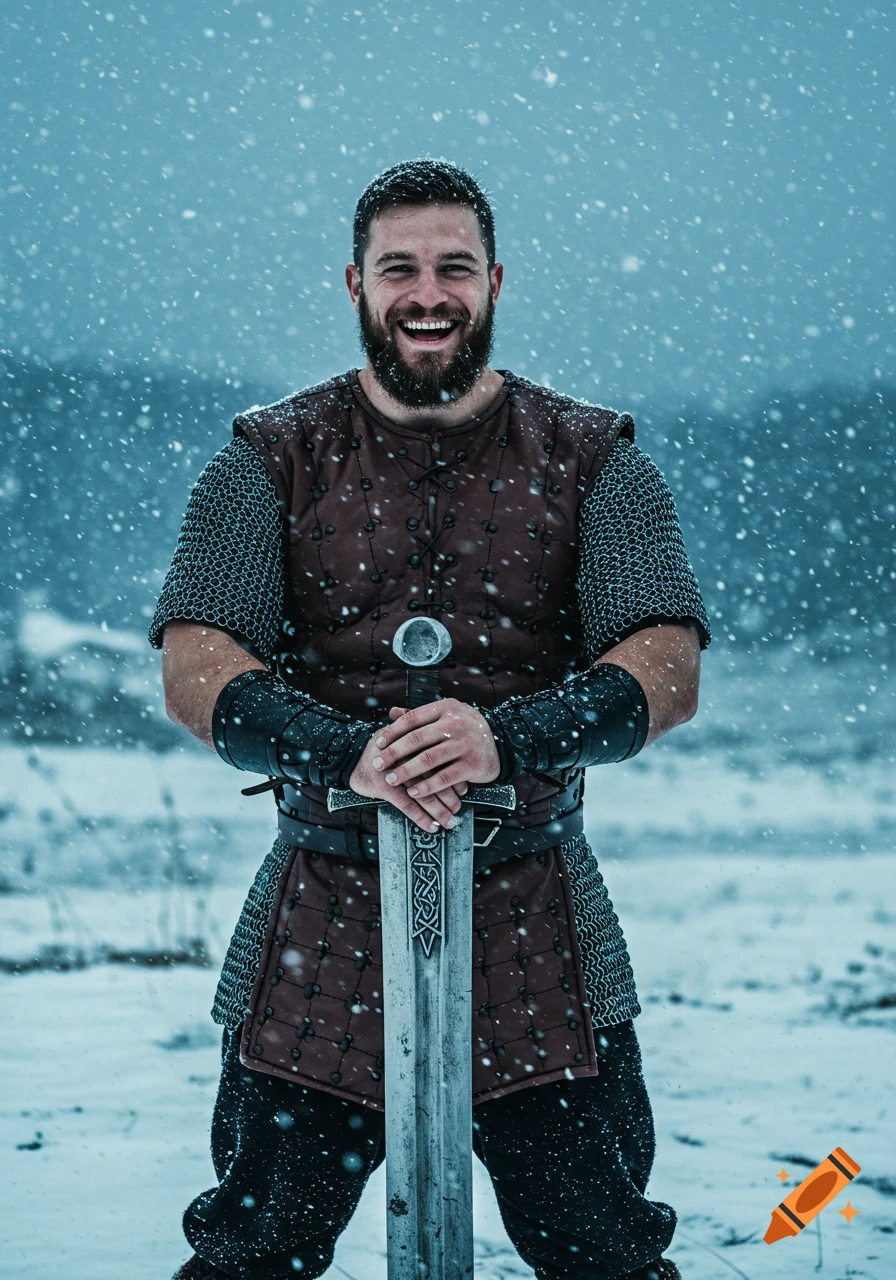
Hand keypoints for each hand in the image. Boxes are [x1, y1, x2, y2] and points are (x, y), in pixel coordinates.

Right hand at [349, 730, 467, 832]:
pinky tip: (432, 827)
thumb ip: (422, 739)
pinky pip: (407, 806)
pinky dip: (421, 818)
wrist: (349, 756)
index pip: (441, 761)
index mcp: (415, 743)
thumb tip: (449, 752)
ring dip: (439, 812)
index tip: (464, 789)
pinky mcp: (385, 787)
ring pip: (424, 795)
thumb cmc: (380, 748)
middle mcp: (408, 757)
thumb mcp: (399, 735)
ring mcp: (396, 773)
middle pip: (436, 779)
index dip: (454, 776)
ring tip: (450, 822)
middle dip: (450, 797)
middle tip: (458, 809)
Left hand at [370, 699, 499, 798]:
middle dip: (393, 753)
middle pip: (417, 739)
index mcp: (446, 708)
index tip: (377, 744)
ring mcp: (465, 744)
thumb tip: (392, 713)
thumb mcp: (446, 716)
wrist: (499, 745)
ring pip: (428, 759)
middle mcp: (456, 723)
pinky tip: (412, 792)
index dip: (392, 732)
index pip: (412, 719)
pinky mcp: (473, 765)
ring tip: (390, 780)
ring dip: (406, 771)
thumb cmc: (464, 730)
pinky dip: (426, 786)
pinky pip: (444, 778)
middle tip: (377, 764)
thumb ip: (420, 716)